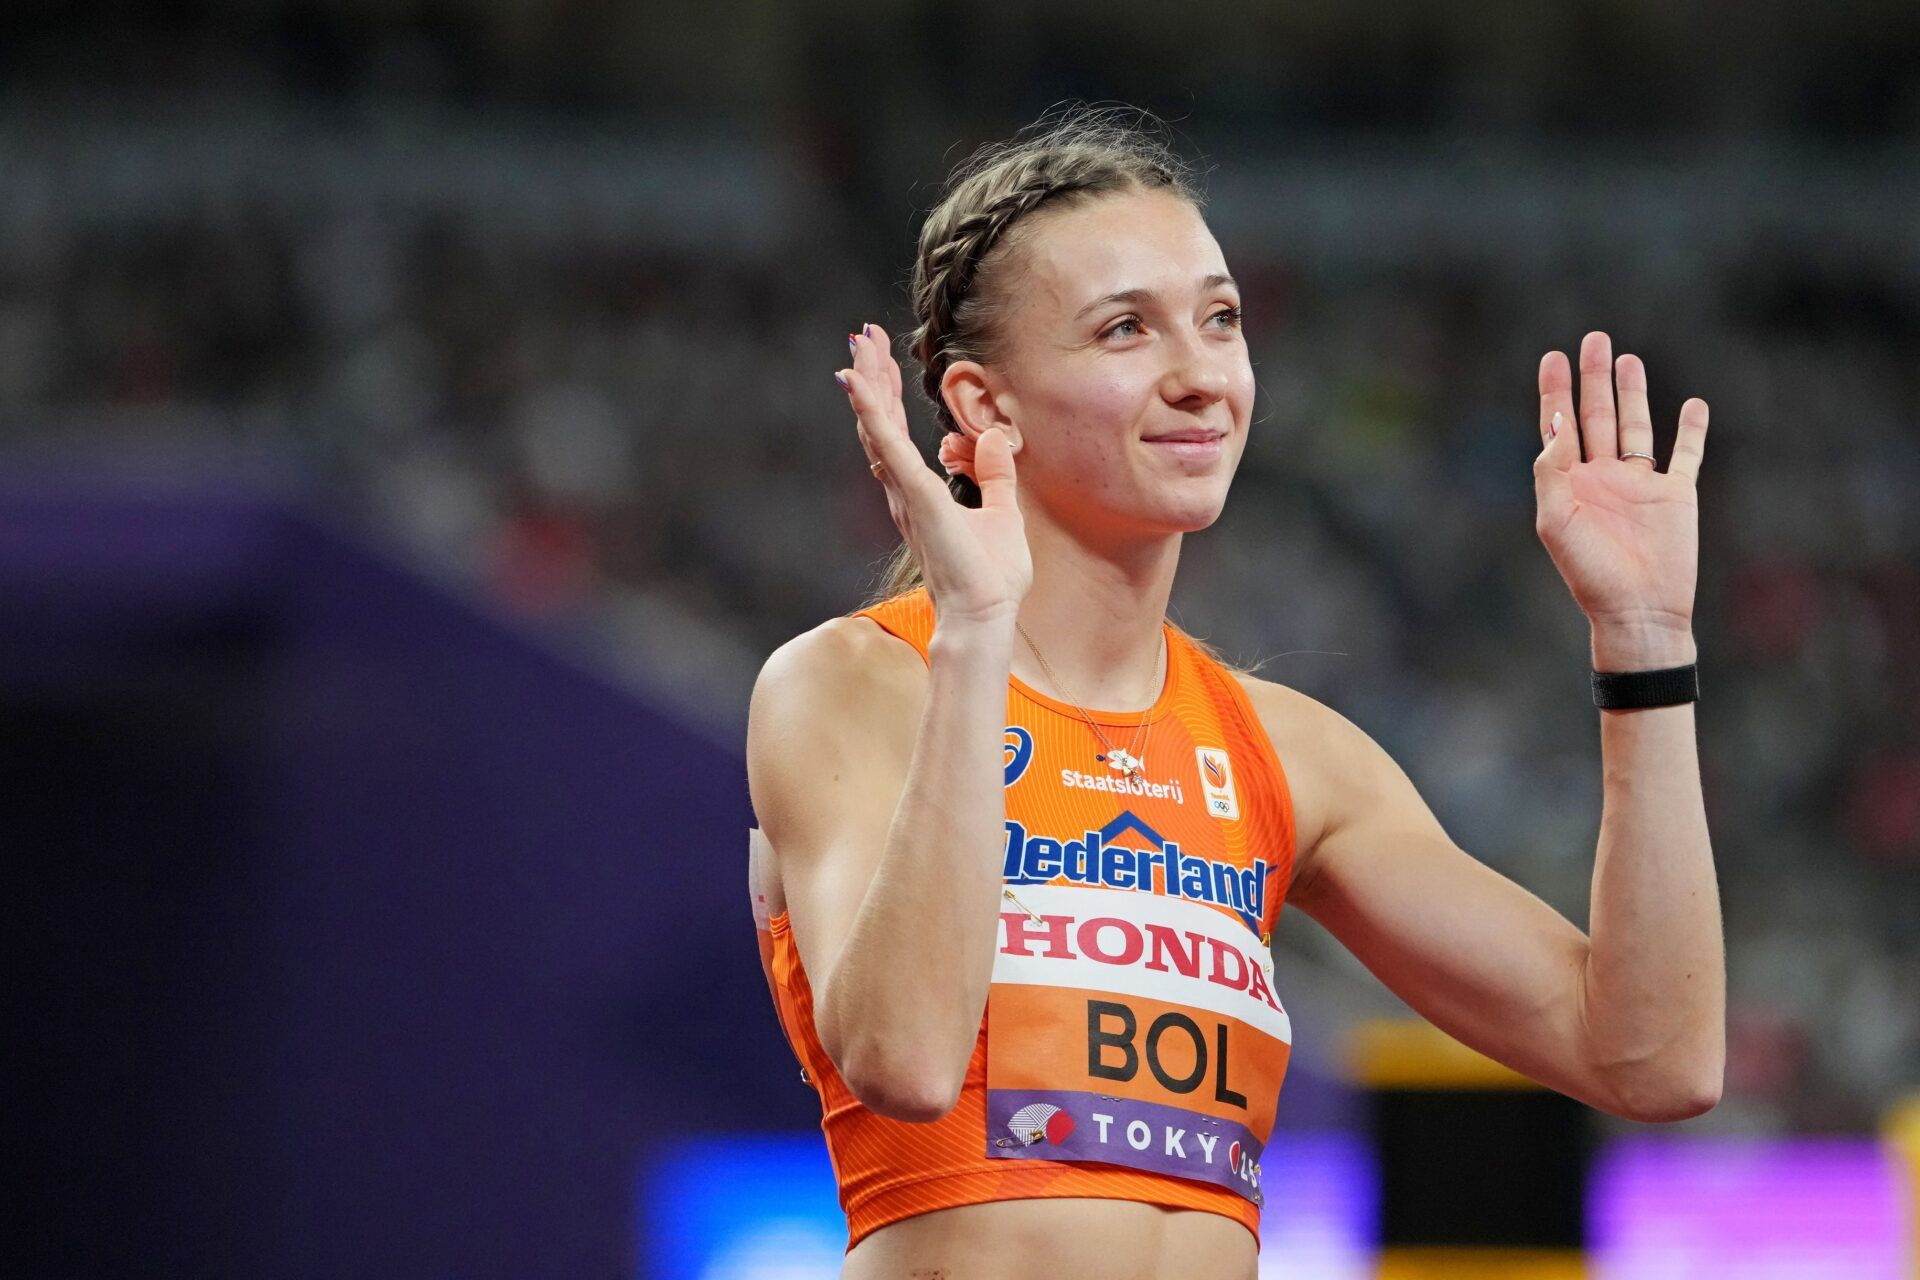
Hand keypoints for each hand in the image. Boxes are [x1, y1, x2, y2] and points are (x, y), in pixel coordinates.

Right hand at [839, 324, 1031, 626]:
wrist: (983, 615)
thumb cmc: (989, 578)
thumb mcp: (1002, 513)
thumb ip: (995, 475)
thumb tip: (997, 438)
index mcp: (920, 493)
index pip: (895, 434)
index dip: (886, 395)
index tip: (879, 358)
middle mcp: (903, 491)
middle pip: (879, 423)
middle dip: (872, 376)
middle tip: (862, 336)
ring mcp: (906, 493)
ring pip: (877, 427)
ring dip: (868, 383)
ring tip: (859, 345)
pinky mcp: (915, 495)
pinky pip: (889, 446)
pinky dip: (872, 412)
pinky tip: (861, 382)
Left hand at [1535, 333, 1708, 660]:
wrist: (1638, 610)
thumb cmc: (1589, 573)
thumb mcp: (1557, 521)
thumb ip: (1552, 470)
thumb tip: (1556, 422)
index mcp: (1571, 483)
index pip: (1561, 425)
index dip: (1556, 391)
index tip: (1553, 357)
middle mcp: (1604, 477)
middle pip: (1599, 415)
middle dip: (1594, 378)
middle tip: (1593, 339)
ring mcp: (1641, 484)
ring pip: (1637, 427)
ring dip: (1633, 393)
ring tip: (1627, 358)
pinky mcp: (1677, 495)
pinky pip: (1686, 454)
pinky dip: (1691, 429)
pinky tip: (1692, 403)